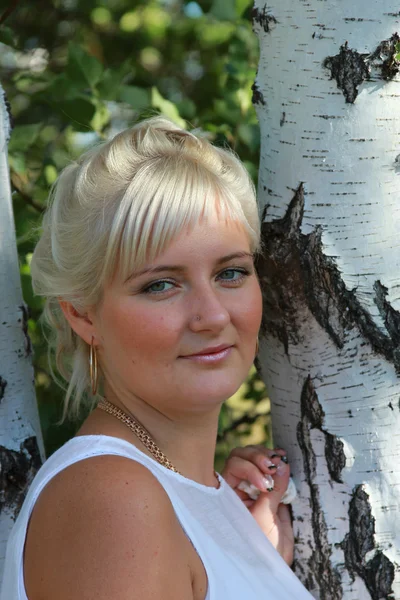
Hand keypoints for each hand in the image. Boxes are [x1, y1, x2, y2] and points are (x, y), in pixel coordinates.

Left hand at [221, 445, 293, 564]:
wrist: (274, 565)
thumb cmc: (259, 547)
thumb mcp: (264, 519)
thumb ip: (273, 491)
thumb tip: (282, 465)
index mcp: (228, 493)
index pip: (234, 466)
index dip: (249, 469)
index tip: (264, 486)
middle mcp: (239, 485)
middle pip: (243, 456)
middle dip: (258, 457)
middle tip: (272, 467)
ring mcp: (254, 485)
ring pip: (256, 458)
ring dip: (268, 457)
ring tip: (281, 462)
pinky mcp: (270, 488)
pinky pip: (271, 469)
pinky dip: (278, 462)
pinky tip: (285, 461)